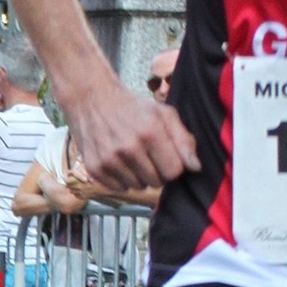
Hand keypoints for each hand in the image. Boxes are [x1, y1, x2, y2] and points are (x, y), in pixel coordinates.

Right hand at [63, 76, 196, 192]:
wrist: (90, 99)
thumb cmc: (131, 106)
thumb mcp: (162, 113)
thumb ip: (183, 139)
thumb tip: (195, 167)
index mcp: (150, 132)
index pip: (174, 171)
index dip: (173, 165)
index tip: (166, 156)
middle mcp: (129, 148)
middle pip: (157, 182)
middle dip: (156, 171)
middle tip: (147, 154)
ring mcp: (110, 160)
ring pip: (138, 186)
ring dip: (139, 175)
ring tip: (131, 156)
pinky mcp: (95, 168)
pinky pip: (119, 188)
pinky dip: (121, 178)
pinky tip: (118, 161)